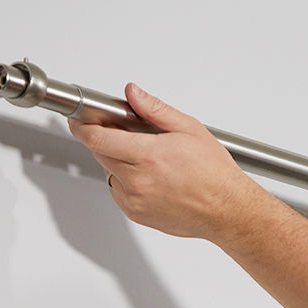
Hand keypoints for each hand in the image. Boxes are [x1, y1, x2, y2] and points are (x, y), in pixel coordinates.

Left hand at [67, 83, 268, 239]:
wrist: (228, 211)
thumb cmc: (215, 175)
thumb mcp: (189, 130)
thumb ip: (155, 110)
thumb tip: (133, 93)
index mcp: (150, 156)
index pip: (98, 138)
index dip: (83, 126)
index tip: (80, 121)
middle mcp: (139, 180)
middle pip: (99, 153)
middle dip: (103, 140)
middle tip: (122, 134)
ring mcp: (136, 200)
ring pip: (108, 172)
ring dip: (117, 161)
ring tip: (147, 160)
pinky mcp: (137, 214)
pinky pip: (118, 191)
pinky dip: (125, 181)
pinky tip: (150, 178)